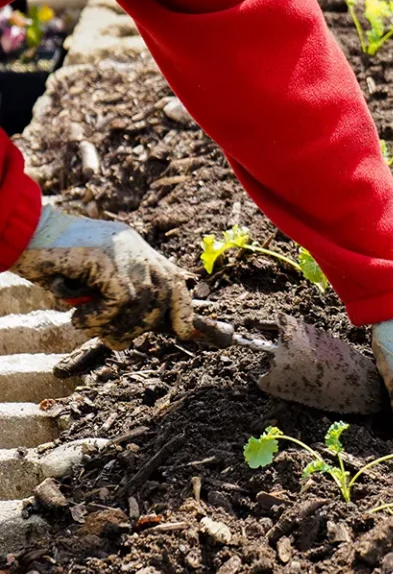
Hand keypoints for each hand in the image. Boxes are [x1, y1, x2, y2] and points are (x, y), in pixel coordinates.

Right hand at [12, 205, 194, 349]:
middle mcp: (136, 248)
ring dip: (114, 325)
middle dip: (140, 327)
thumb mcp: (91, 283)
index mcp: (136, 250)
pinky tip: (77, 317)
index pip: (173, 280)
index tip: (187, 335)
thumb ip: (114, 300)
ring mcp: (124, 251)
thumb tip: (128, 339)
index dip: (184, 310)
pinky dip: (99, 318)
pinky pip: (120, 302)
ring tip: (87, 326)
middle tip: (112, 338)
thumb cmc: (52, 263)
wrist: (23, 234)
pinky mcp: (108, 258)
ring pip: (141, 303)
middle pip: (162, 297)